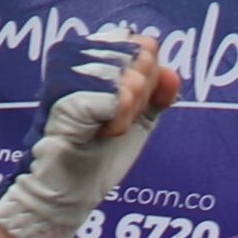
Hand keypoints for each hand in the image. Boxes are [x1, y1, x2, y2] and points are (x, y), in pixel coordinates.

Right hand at [0, 28, 180, 237]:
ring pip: (131, 78)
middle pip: (141, 59)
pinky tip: (99, 133)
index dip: (149, 78)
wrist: (68, 192)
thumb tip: (171, 72)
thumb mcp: (136, 120)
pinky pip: (117, 99)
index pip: (144, 46)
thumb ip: (157, 94)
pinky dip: (118, 122)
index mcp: (90, 53)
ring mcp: (67, 71)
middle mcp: (74, 53)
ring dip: (128, 112)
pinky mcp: (66, 93)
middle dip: (140, 97)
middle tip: (113, 120)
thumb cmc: (96, 156)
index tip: (129, 105)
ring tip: (104, 128)